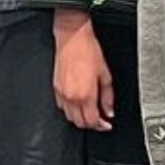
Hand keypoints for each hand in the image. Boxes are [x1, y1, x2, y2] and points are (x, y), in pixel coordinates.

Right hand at [53, 13, 113, 129]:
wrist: (72, 39)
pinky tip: (78, 104)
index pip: (92, 121)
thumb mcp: (105, 74)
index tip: (107, 125)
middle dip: (92, 124)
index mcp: (85, 95)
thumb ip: (108, 96)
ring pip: (70, 117)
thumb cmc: (88, 51)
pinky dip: (71, 110)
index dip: (101, 126)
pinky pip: (62, 107)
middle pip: (80, 123)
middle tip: (101, 120)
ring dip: (80, 119)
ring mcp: (62, 94)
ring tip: (90, 112)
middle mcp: (71, 97)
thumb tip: (109, 111)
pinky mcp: (55, 88)